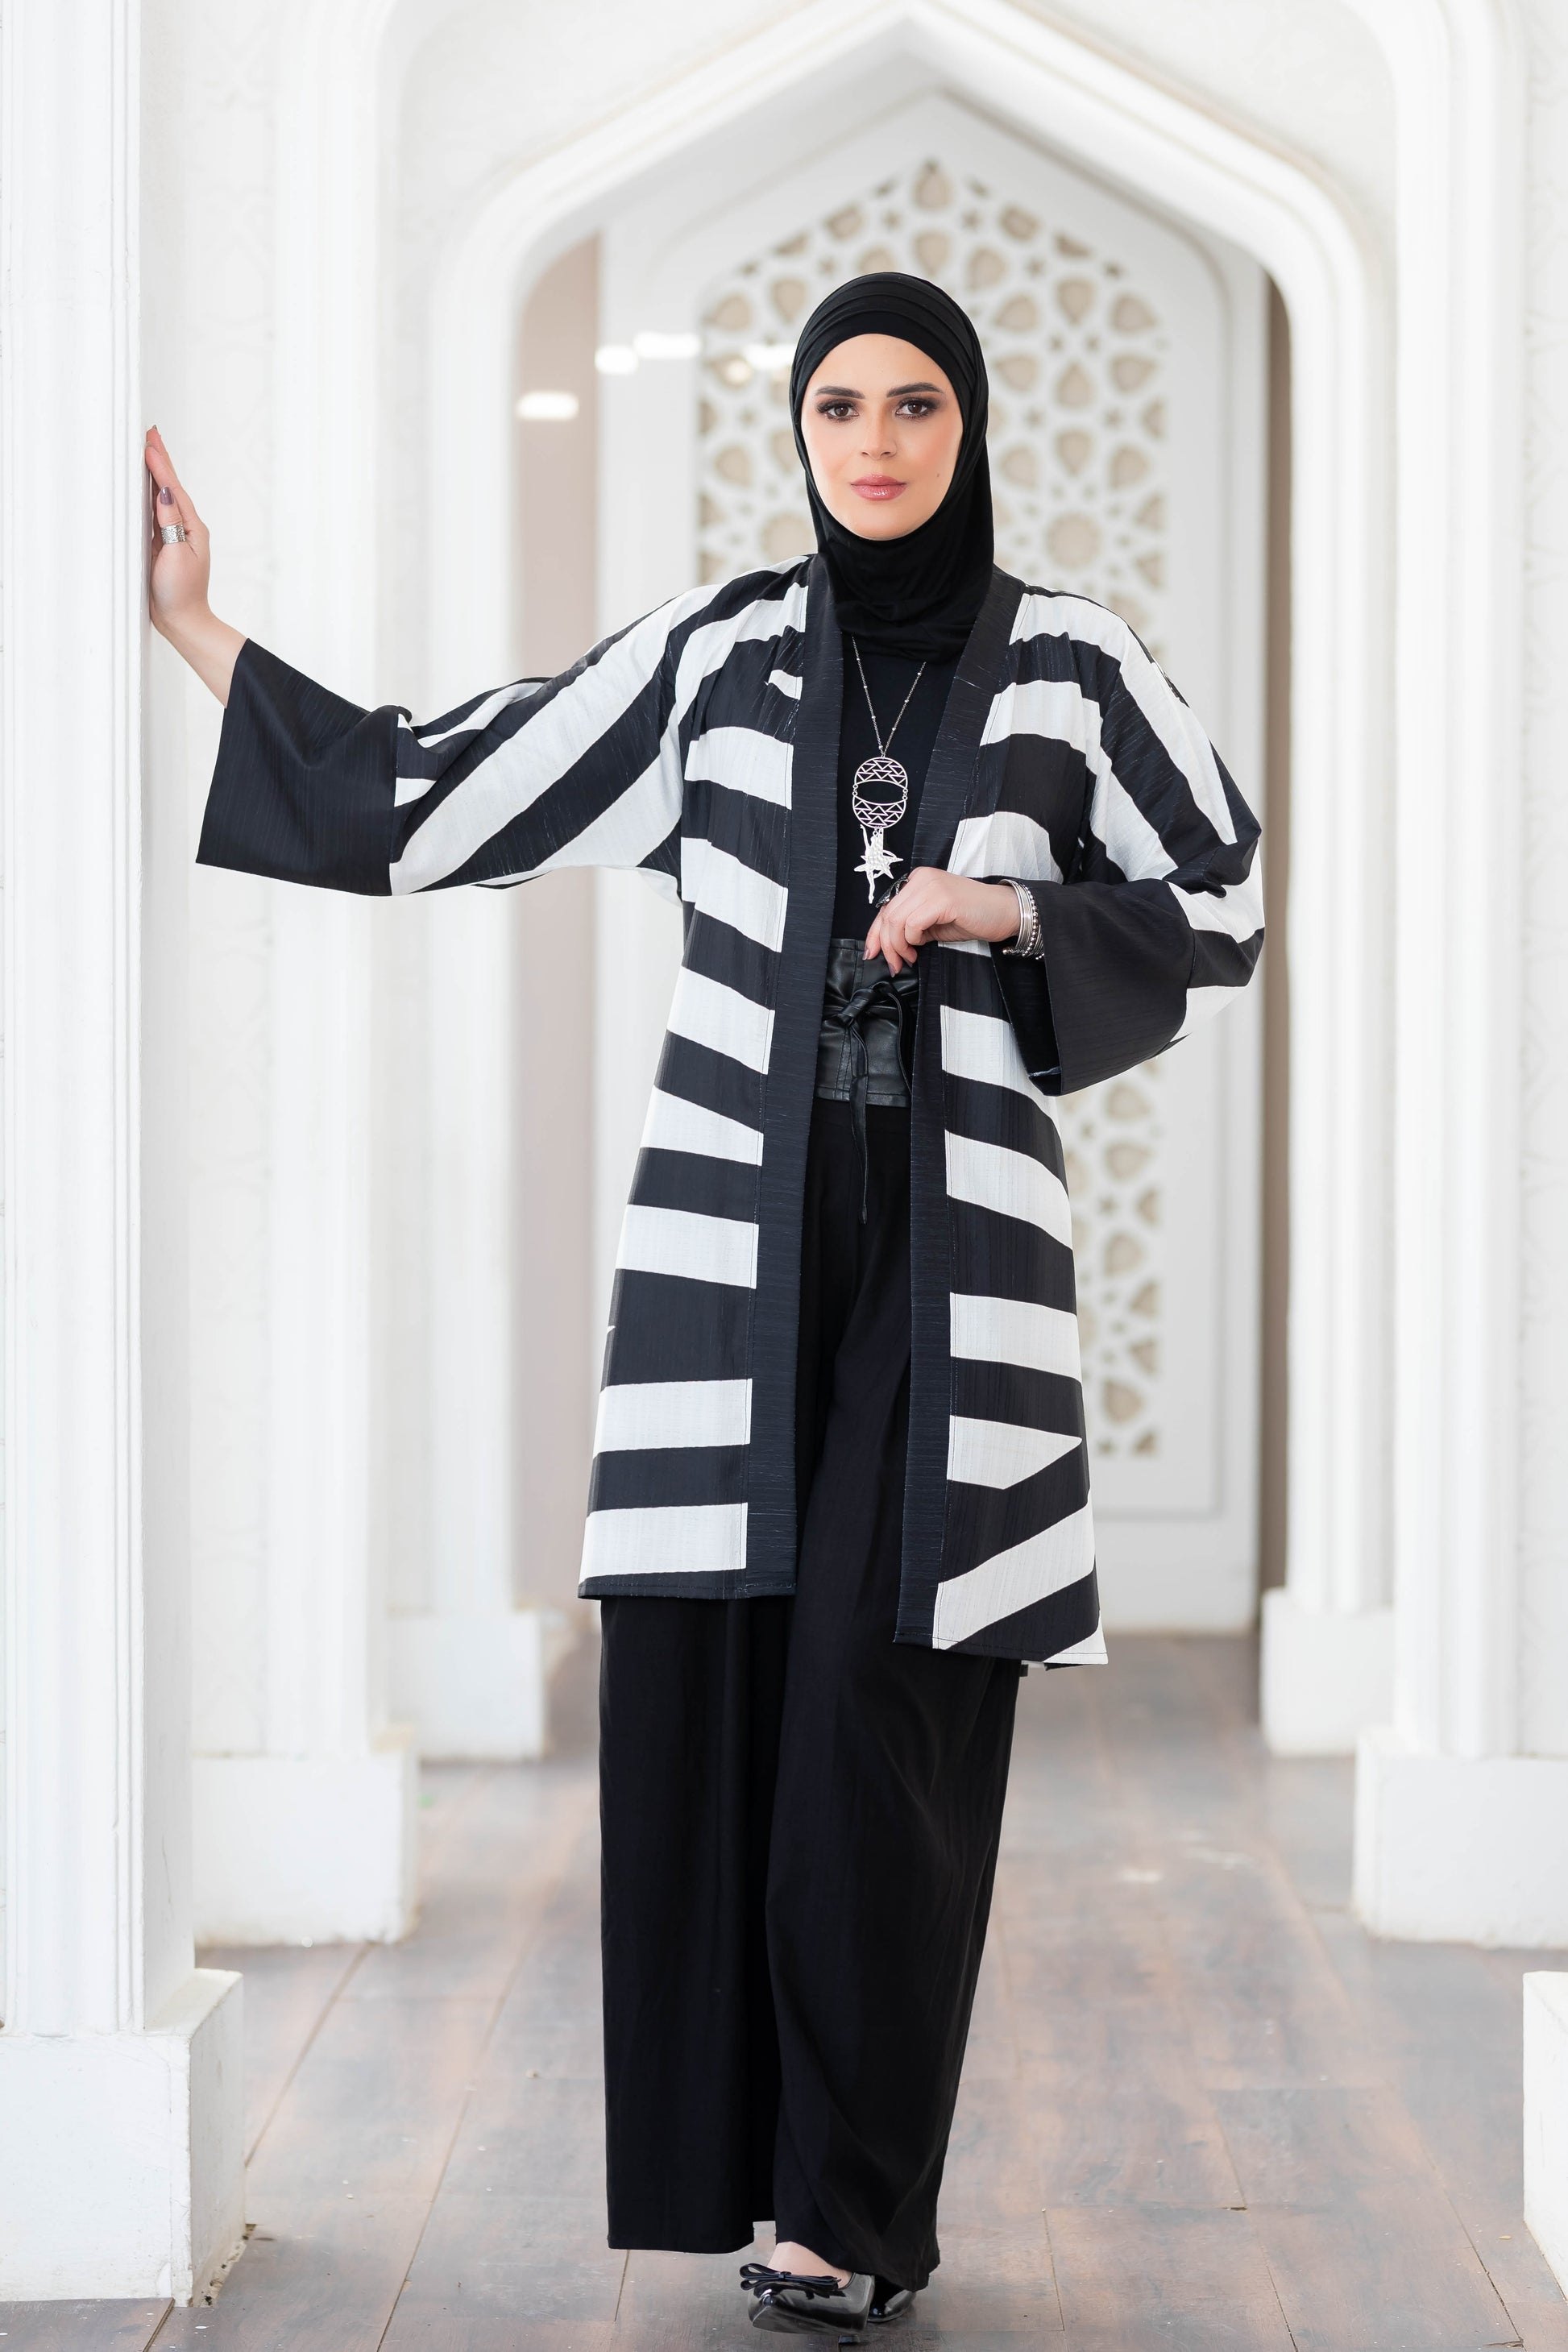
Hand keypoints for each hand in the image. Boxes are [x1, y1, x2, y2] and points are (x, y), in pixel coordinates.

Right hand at [143, 427, 244, 703]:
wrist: (182, 621)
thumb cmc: (182, 593)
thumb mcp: (177, 556)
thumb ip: (171, 523)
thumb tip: (164, 492)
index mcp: (191, 527)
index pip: (172, 488)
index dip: (160, 464)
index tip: (150, 442)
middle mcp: (183, 527)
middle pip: (168, 486)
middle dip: (159, 460)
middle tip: (150, 434)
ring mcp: (172, 535)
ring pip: (159, 497)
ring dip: (153, 474)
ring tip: (145, 452)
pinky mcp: (161, 545)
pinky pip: (151, 513)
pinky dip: (145, 495)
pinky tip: (141, 487)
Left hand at [865, 868, 1018, 974]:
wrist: (1004, 912)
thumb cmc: (971, 917)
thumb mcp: (932, 922)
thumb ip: (909, 927)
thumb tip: (887, 945)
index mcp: (917, 880)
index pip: (885, 908)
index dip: (875, 933)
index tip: (873, 953)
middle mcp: (921, 878)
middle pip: (887, 915)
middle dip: (886, 945)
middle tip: (895, 963)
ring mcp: (932, 886)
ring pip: (896, 921)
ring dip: (898, 946)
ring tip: (910, 957)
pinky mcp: (942, 899)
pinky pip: (913, 924)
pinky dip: (912, 939)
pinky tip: (922, 945)